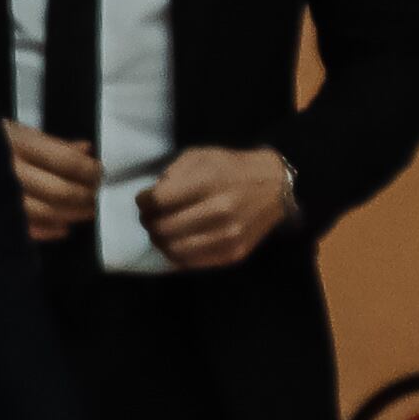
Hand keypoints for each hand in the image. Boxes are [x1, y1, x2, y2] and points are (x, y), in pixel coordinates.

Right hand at [2, 120, 102, 242]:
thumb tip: (86, 150)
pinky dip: (48, 231)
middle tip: (95, 196)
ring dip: (71, 215)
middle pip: (58, 190)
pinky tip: (63, 229)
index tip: (99, 173)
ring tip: (86, 212)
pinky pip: (24, 229)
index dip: (88, 171)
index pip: (64, 161)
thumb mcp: (17, 132)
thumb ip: (52, 143)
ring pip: (44, 212)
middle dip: (84, 196)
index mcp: (16, 144)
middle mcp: (8, 170)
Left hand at [147, 144, 300, 269]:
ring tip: (161, 231)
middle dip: (149, 222)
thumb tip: (152, 198)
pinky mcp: (233, 254)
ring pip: (173, 250)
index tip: (144, 200)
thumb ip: (173, 174)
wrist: (274, 187)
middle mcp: (218, 211)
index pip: (158, 201)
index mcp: (208, 183)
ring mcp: (227, 236)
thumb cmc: (232, 168)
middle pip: (163, 228)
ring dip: (160, 241)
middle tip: (150, 217)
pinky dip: (177, 253)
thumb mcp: (200, 156)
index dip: (143, 202)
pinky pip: (191, 262)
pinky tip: (177, 241)